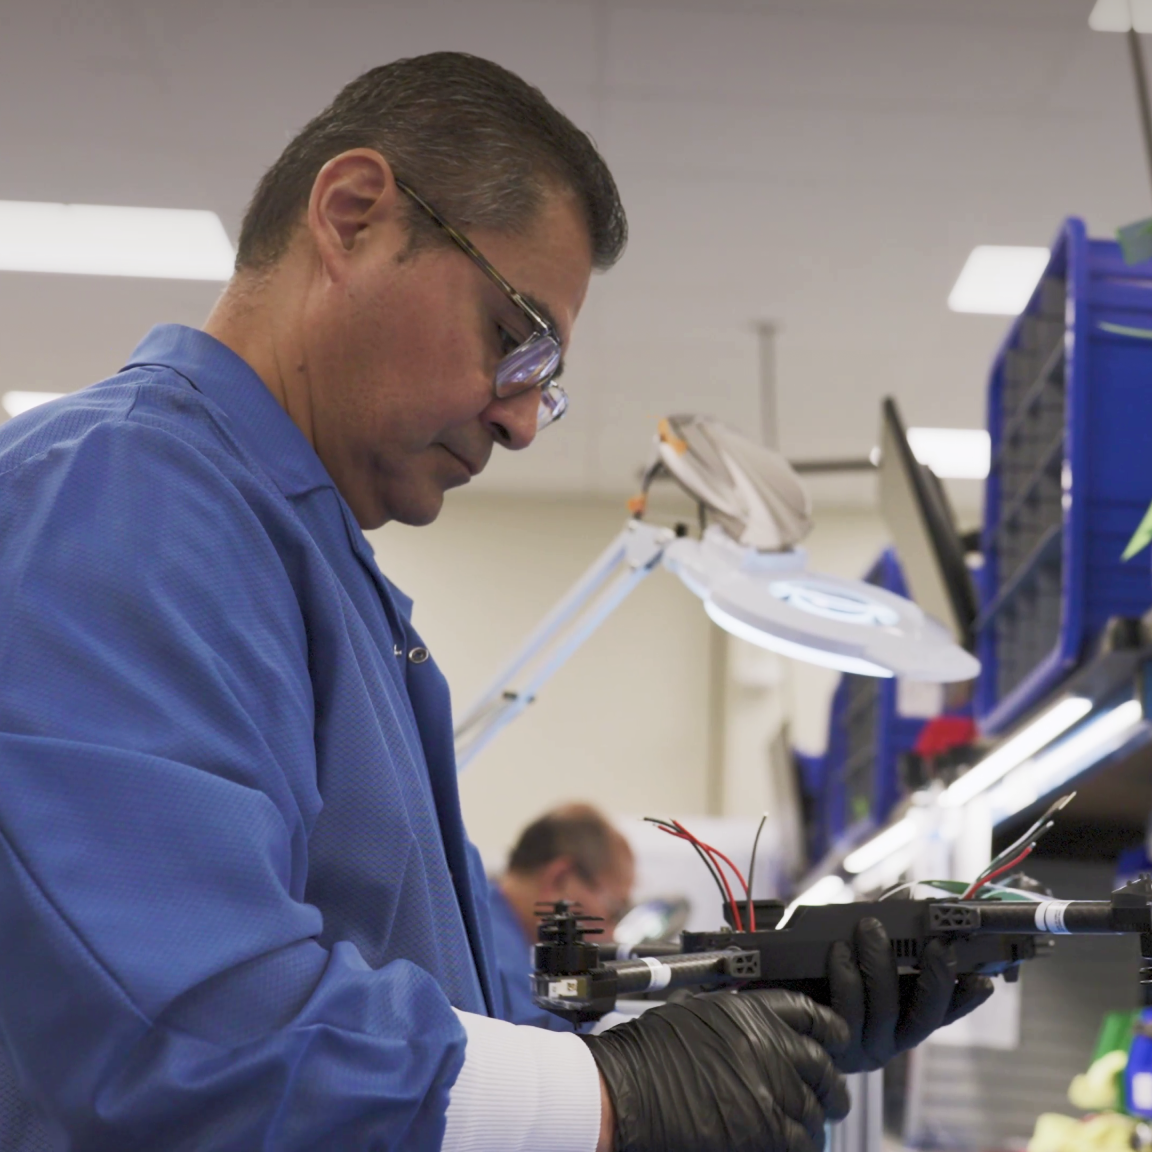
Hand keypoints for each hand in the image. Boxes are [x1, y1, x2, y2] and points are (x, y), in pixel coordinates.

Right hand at [585, 989, 850, 1151]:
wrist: (628, 1090)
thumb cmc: (648, 1053)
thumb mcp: (696, 1013)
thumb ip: (736, 1022)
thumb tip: (759, 1036)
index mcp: (750, 1012)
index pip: (810, 1014)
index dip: (829, 1029)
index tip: (836, 1039)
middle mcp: (769, 1045)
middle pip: (823, 1066)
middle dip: (831, 1084)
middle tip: (832, 1096)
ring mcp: (771, 1089)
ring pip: (817, 1109)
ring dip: (815, 1119)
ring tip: (810, 1127)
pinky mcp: (767, 1129)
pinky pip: (804, 1140)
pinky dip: (803, 1143)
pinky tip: (793, 1142)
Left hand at [827, 917, 993, 1072]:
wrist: (771, 1008)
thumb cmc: (817, 975)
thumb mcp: (858, 959)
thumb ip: (886, 941)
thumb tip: (908, 905)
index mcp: (903, 1022)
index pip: (944, 1013)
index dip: (966, 999)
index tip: (985, 979)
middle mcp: (888, 1040)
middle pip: (922, 1017)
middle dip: (933, 978)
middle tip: (935, 944)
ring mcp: (859, 1047)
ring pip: (882, 1010)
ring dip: (880, 965)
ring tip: (870, 930)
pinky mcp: (828, 1044)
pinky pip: (842, 1012)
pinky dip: (845, 978)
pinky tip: (839, 952)